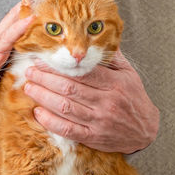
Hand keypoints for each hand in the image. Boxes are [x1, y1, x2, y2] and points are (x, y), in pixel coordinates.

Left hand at [24, 50, 159, 153]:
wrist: (145, 130)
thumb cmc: (133, 97)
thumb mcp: (128, 73)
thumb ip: (110, 57)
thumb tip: (91, 37)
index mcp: (115, 84)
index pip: (81, 72)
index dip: (57, 67)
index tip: (41, 61)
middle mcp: (106, 102)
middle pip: (69, 89)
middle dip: (45, 79)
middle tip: (29, 72)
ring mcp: (99, 121)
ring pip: (65, 108)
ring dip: (43, 97)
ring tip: (29, 88)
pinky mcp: (93, 137)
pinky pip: (67, 130)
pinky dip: (50, 121)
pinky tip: (38, 113)